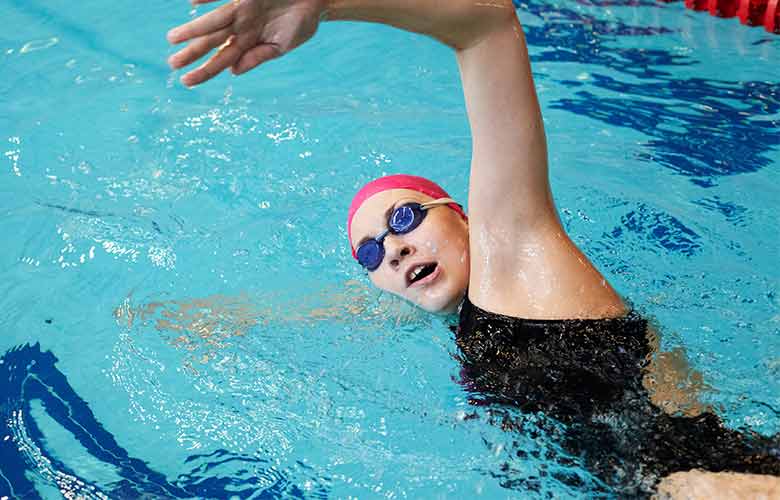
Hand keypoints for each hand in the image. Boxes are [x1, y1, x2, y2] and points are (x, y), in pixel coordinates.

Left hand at [167, 0, 325, 86]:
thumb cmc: (301, 22)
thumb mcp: (282, 45)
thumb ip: (259, 57)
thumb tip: (233, 72)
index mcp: (249, 42)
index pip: (222, 59)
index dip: (205, 70)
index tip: (186, 81)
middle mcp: (241, 26)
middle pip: (212, 41)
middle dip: (192, 52)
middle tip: (172, 64)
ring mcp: (242, 8)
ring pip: (213, 21)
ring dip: (193, 30)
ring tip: (173, 39)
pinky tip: (192, 2)